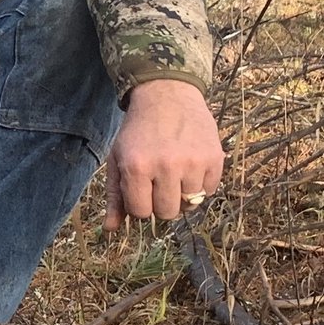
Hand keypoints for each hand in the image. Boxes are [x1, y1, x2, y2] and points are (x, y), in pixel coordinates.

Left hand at [103, 80, 224, 230]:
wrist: (167, 95)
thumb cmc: (138, 131)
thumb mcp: (118, 158)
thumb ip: (115, 196)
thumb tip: (110, 229)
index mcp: (137, 167)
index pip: (141, 213)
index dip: (141, 205)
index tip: (142, 190)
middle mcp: (166, 165)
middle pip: (167, 213)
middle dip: (161, 202)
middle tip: (159, 182)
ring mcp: (192, 162)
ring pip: (190, 205)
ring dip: (182, 194)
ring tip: (175, 172)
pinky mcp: (214, 158)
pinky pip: (209, 191)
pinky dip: (201, 184)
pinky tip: (191, 165)